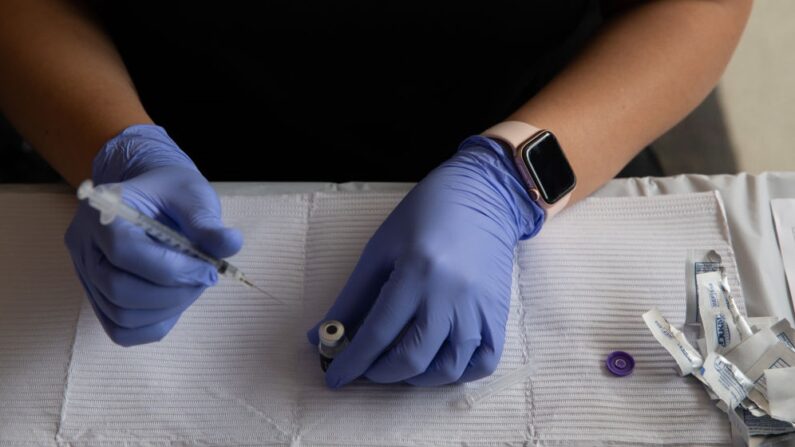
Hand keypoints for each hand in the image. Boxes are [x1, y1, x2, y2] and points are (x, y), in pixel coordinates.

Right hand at [65, 125, 241, 345]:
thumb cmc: (172, 193)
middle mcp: (84, 246)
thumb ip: (207, 222)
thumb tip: (231, 243)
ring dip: (168, 309)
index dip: (173, 269)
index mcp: (103, 211)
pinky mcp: (97, 298)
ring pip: (121, 315)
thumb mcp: (193, 196)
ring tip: (192, 285)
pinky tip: (176, 301)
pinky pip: (122, 330)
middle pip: (119, 289)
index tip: (209, 270)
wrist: (152, 198)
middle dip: (172, 292)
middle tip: (204, 279)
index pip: (126, 252)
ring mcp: (86, 275)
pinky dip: (155, 324)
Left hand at [307, 135, 543, 386]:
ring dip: (418, 379)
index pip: (378, 334)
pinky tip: (439, 363)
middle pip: (412, 358)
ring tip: (400, 365)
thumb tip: (319, 336)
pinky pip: (484, 362)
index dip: (352, 362)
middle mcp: (450, 294)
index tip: (334, 379)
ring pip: (449, 368)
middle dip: (380, 374)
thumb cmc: (424, 216)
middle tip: (366, 368)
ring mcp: (479, 307)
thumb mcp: (379, 250)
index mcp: (416, 272)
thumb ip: (350, 298)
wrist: (482, 196)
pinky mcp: (498, 313)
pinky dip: (459, 373)